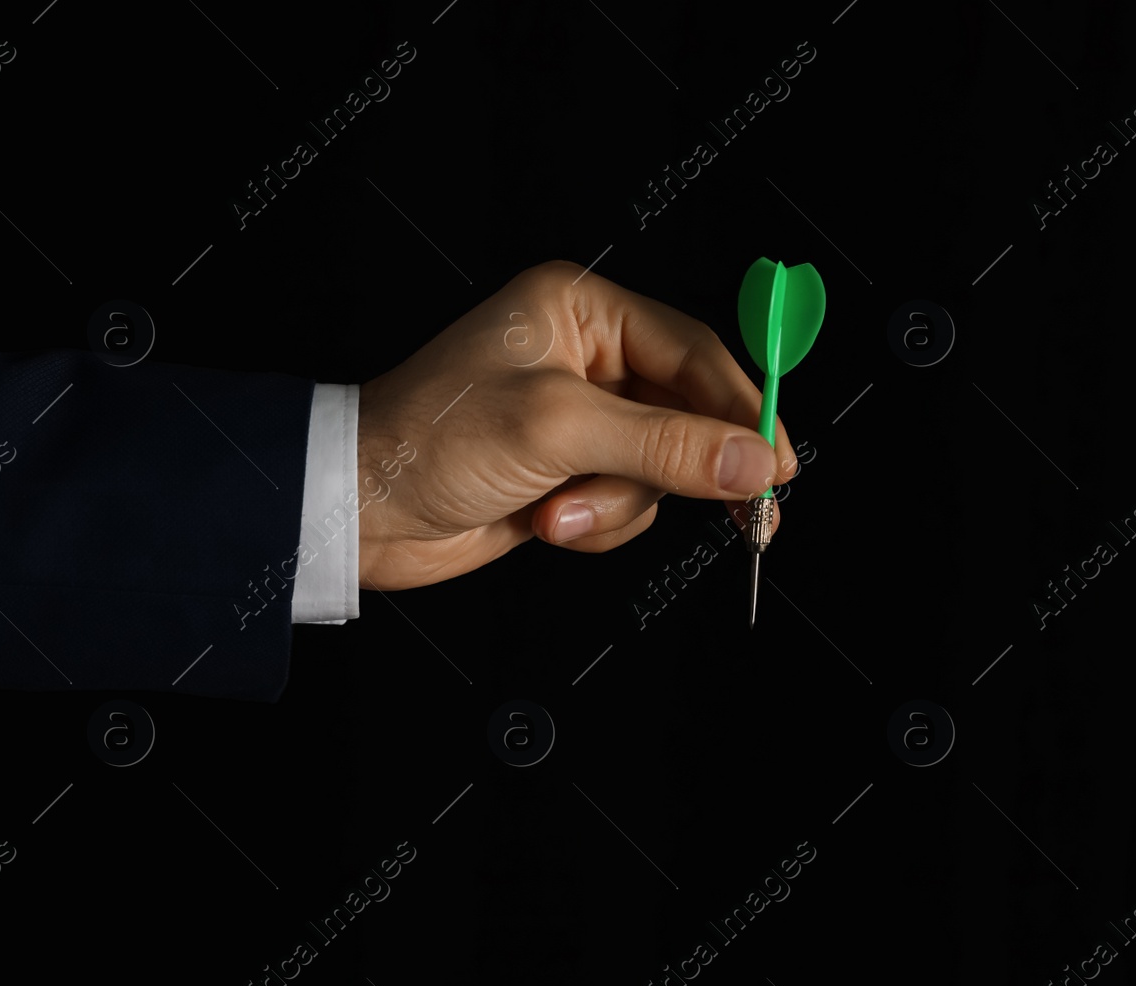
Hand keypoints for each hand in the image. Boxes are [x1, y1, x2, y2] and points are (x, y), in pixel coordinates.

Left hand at [355, 261, 797, 590]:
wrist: (356, 509)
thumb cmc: (430, 438)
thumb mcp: (559, 430)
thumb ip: (666, 445)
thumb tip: (753, 461)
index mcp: (581, 311)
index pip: (693, 352)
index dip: (743, 408)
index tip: (779, 461)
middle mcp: (584, 358)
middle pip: (687, 412)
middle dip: (691, 467)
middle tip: (748, 513)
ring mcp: (576, 419)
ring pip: (659, 467)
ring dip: (618, 502)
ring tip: (562, 511)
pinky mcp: (565, 471)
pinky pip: (625, 502)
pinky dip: (595, 523)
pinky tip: (547, 522)